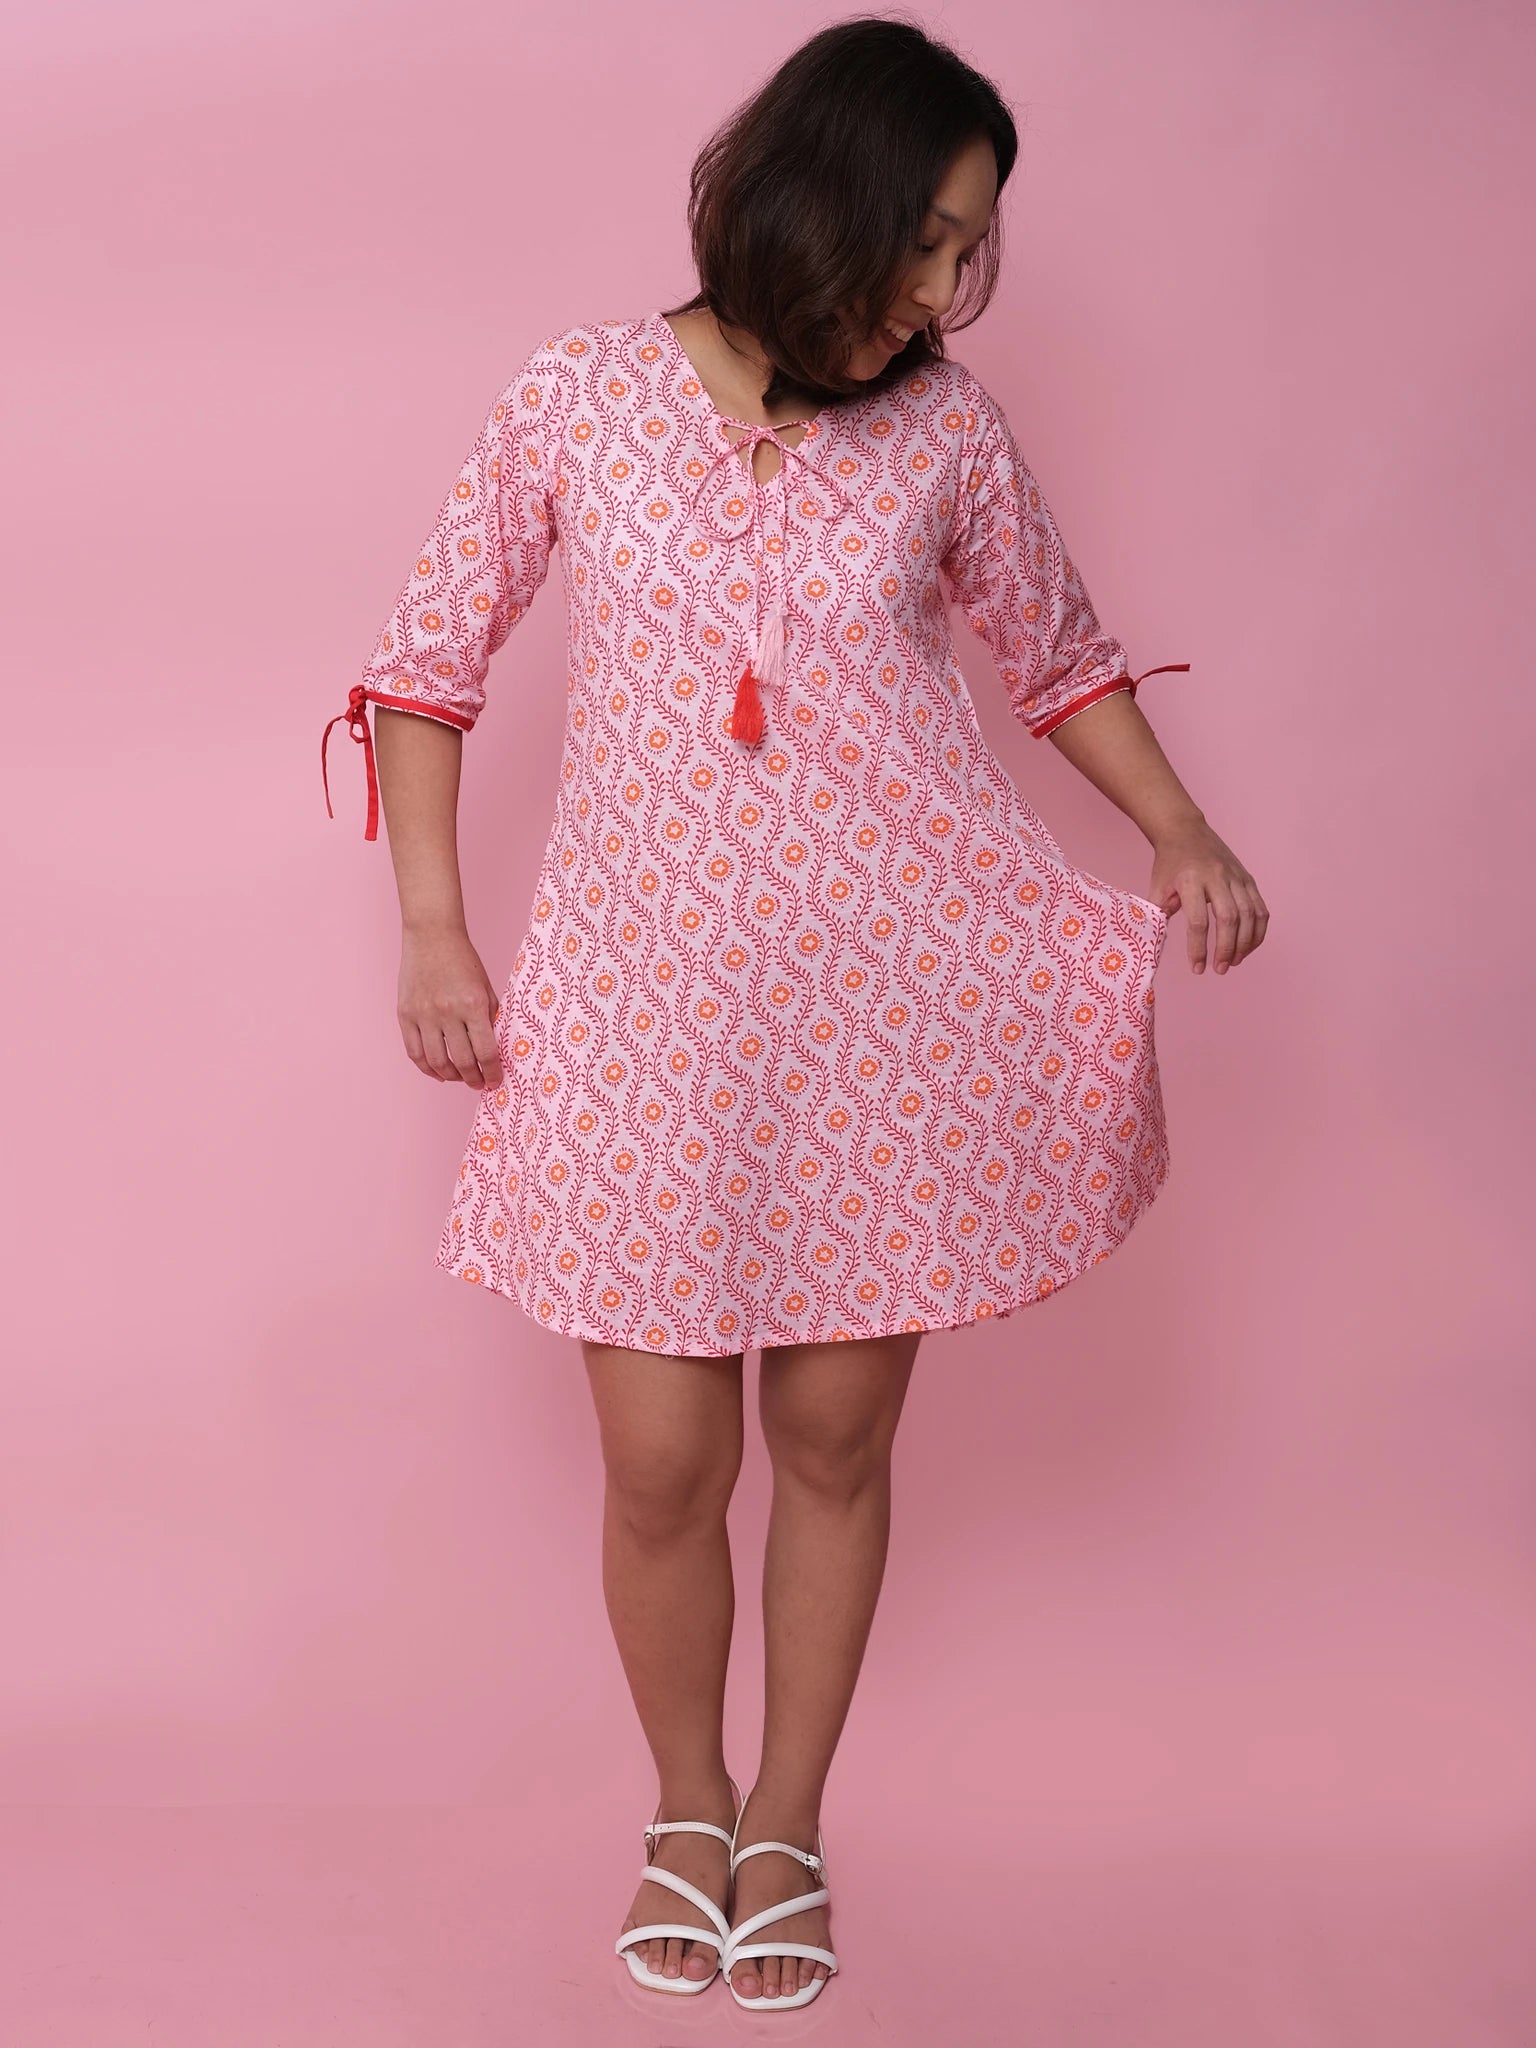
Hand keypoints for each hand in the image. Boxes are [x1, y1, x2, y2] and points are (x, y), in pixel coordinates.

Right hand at [397, 924, 503, 1085]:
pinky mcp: (405, 1014)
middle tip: (479, 1084)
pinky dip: (426, 1068)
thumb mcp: (486, 988)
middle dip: (474, 1079)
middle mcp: (448, 1011)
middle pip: (462, 1061)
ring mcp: (423, 1014)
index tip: (495, 1081)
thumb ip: (490, 1018)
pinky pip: (414, 1052)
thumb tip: (495, 1051)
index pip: (486, 1052)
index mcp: (473, 1005)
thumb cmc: (464, 961)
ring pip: (436, 1062)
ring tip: (460, 1078)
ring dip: (450, 1077)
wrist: (432, 935)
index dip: (492, 1072)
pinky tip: (438, 1072)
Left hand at [1149, 817, 1268, 974]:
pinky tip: (1249, 946)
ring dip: (1245, 943)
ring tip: (1235, 962)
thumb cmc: (1169, 863)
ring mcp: (1236, 877)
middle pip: (1229, 919)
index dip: (1198, 948)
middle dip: (1227, 948)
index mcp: (1190, 880)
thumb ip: (1158, 915)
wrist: (1185, 831)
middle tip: (1220, 969)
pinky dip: (1258, 931)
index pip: (1198, 921)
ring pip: (1250, 915)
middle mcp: (1217, 877)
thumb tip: (1159, 944)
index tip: (1197, 968)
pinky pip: (1260, 908)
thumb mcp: (1157, 886)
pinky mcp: (1248, 879)